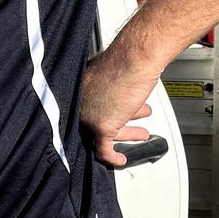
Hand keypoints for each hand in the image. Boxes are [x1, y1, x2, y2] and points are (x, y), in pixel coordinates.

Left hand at [79, 47, 158, 168]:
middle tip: (129, 123)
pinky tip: (120, 159)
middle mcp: (80, 101)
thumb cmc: (127, 58)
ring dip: (126, 133)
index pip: (88, 106)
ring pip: (102, 133)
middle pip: (97, 118)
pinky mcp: (100, 126)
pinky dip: (113, 156)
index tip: (116, 115)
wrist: (135, 59)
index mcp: (80, 85)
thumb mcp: (113, 69)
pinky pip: (104, 149)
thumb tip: (122, 88)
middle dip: (121, 120)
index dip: (106, 110)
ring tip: (138, 133)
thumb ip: (110, 82)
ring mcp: (88, 114)